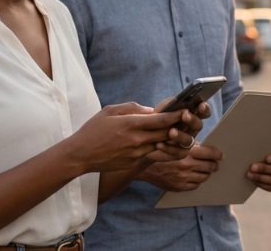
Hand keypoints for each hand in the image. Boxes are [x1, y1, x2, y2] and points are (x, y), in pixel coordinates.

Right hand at [68, 102, 185, 172]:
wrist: (81, 155)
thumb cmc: (93, 130)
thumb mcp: (110, 111)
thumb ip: (132, 108)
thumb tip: (151, 110)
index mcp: (131, 124)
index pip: (161, 120)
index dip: (176, 116)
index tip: (186, 110)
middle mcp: (136, 140)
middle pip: (166, 133)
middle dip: (178, 127)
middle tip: (188, 121)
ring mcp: (136, 153)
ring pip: (162, 145)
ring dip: (170, 139)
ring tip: (178, 132)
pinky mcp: (135, 162)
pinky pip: (152, 154)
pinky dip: (158, 147)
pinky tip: (160, 142)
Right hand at [138, 144, 222, 191]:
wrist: (146, 166)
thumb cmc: (161, 151)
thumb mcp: (175, 143)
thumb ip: (190, 145)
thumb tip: (206, 148)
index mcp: (187, 152)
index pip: (210, 154)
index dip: (217, 155)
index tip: (220, 155)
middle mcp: (187, 165)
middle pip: (210, 167)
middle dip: (214, 165)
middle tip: (215, 164)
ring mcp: (184, 178)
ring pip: (204, 177)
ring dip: (206, 173)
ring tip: (205, 169)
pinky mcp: (180, 187)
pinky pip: (196, 185)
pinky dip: (197, 180)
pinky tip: (194, 176)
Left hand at [144, 100, 207, 162]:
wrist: (146, 136)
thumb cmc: (156, 119)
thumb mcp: (161, 109)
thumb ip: (171, 104)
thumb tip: (181, 100)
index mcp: (191, 115)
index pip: (203, 112)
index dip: (204, 109)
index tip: (201, 105)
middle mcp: (191, 129)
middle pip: (198, 125)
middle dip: (192, 120)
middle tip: (185, 115)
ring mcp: (187, 141)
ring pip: (188, 140)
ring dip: (180, 136)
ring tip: (171, 132)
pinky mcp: (180, 153)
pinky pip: (177, 152)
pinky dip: (168, 148)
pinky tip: (159, 144)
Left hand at [246, 151, 270, 191]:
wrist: (268, 163)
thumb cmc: (268, 152)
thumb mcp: (269, 149)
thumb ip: (266, 150)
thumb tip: (255, 150)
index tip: (267, 158)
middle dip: (265, 169)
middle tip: (253, 167)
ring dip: (261, 178)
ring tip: (250, 174)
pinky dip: (262, 184)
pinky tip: (253, 180)